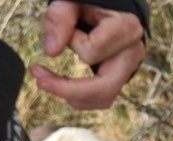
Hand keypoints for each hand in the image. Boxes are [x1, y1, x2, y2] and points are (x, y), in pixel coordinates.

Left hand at [29, 1, 144, 109]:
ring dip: (72, 95)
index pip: (93, 51)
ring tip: (46, 80)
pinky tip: (63, 86)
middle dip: (68, 89)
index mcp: (126, 29)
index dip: (72, 42)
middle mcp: (133, 53)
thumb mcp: (72, 1)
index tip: (69, 29)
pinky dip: (80, 98)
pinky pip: (102, 100)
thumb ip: (60, 18)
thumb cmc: (91, 2)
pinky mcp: (121, 79)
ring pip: (103, 99)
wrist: (111, 9)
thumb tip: (51, 53)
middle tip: (39, 80)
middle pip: (104, 87)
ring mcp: (129, 69)